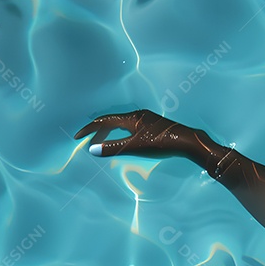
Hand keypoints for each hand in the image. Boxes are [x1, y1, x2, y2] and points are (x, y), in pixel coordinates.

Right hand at [74, 109, 212, 159]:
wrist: (188, 141)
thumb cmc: (163, 142)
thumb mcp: (136, 146)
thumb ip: (114, 147)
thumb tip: (92, 150)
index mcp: (132, 117)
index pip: (105, 121)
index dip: (89, 129)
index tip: (77, 137)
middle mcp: (138, 115)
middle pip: (112, 122)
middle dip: (97, 132)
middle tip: (86, 142)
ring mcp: (147, 120)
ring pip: (121, 125)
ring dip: (109, 134)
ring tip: (100, 143)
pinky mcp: (153, 127)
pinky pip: (130, 129)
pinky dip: (120, 135)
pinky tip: (122, 143)